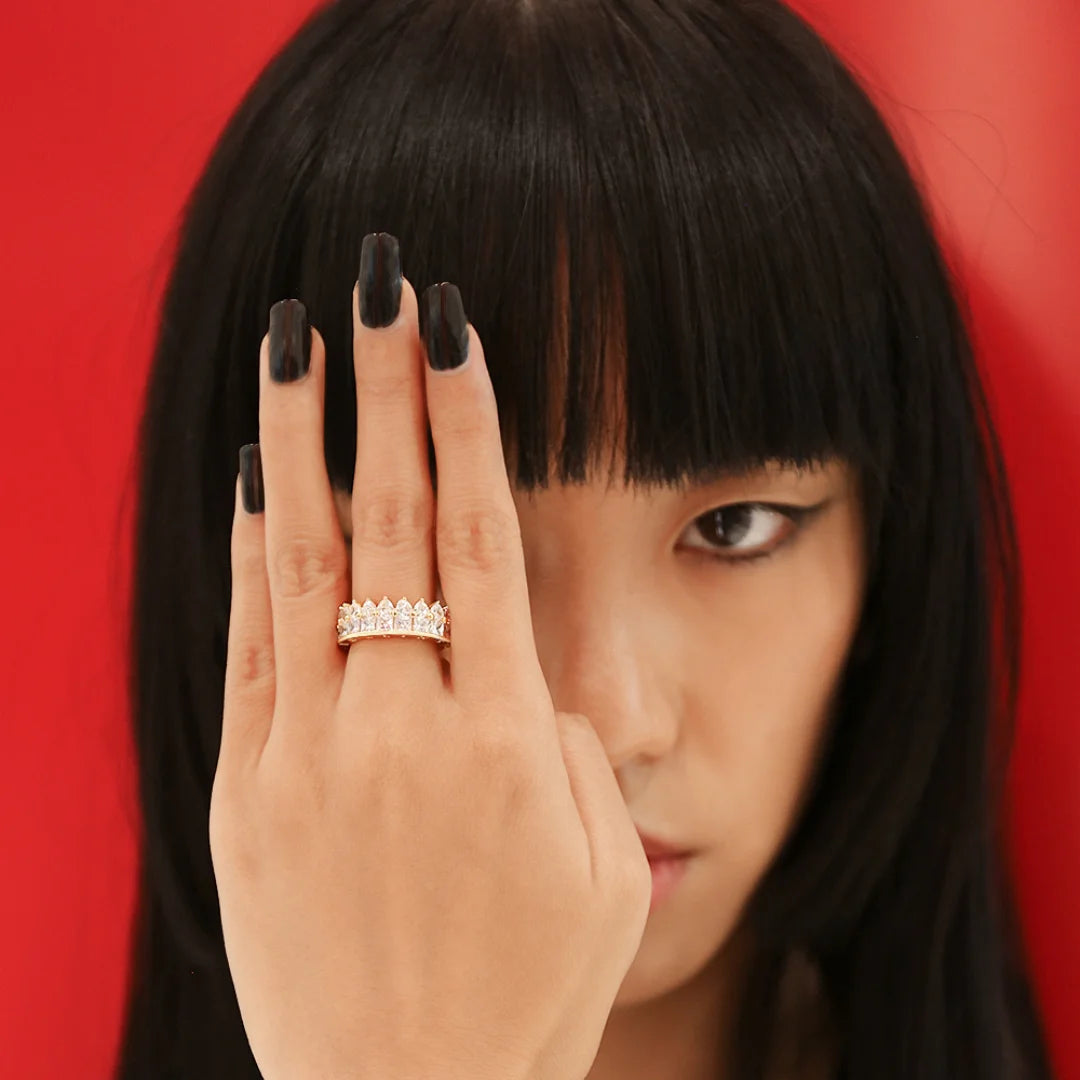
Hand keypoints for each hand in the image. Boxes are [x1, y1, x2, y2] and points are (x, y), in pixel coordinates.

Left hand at [211, 234, 651, 1079]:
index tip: (453, 329)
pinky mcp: (245, 796)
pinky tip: (255, 470)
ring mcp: (308, 760)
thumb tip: (515, 666)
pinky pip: (247, 644)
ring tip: (293, 340)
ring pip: (301, 561)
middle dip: (382, 391)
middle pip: (390, 522)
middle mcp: (402, 732)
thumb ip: (566, 751)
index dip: (467, 422)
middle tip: (373, 286)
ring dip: (299, 438)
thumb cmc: (529, 996)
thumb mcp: (606, 870)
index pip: (483, 536)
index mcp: (508, 745)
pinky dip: (250, 547)